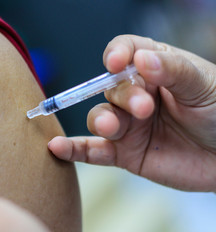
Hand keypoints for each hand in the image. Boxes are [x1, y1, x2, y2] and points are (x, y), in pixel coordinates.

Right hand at [49, 34, 215, 191]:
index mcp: (154, 69)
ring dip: (101, 121)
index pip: (124, 52)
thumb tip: (140, 59)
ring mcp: (128, 125)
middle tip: (145, 108)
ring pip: (99, 117)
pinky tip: (57, 147)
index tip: (115, 63)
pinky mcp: (124, 153)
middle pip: (110, 88)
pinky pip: (93, 151)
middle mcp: (136, 95)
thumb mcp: (204, 85)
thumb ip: (172, 70)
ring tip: (113, 128)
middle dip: (123, 97)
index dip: (115, 54)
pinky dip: (73, 149)